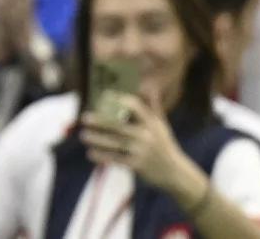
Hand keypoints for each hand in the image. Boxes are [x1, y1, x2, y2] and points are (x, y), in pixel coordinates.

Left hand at [79, 89, 193, 191]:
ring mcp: (141, 151)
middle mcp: (146, 135)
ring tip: (83, 135)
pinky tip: (90, 153)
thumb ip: (153, 107)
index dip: (119, 100)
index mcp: (151, 123)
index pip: (135, 106)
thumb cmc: (165, 146)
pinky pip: (116, 159)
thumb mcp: (162, 125)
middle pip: (119, 126)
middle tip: (84, 118)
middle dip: (100, 121)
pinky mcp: (137, 165)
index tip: (104, 96)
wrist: (175, 172)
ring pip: (114, 143)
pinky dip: (102, 156)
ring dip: (96, 139)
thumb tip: (148, 88)